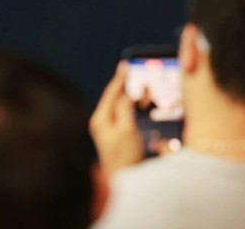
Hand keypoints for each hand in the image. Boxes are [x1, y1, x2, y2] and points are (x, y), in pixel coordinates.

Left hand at [89, 61, 143, 176]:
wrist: (124, 180)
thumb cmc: (125, 156)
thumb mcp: (126, 129)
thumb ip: (125, 108)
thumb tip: (127, 94)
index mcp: (100, 118)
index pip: (111, 92)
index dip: (120, 78)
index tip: (126, 64)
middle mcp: (102, 122)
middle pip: (115, 98)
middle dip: (127, 86)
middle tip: (137, 74)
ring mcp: (108, 129)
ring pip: (121, 106)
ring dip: (133, 97)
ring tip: (144, 90)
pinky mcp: (116, 136)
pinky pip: (125, 116)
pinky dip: (134, 108)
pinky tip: (142, 105)